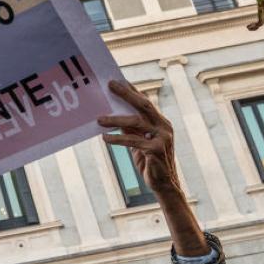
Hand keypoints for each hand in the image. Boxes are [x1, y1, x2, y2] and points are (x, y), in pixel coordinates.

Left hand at [98, 79, 182, 197]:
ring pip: (137, 122)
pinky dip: (118, 139)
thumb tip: (112, 115)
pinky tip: (104, 138)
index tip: (117, 79)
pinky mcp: (157, 150)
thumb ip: (131, 129)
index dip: (132, 90)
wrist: (164, 183)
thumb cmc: (149, 160)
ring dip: (116, 119)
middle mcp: (164, 126)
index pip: (145, 101)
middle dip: (126, 94)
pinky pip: (134, 141)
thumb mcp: (139, 141)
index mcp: (160, 122)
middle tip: (110, 85)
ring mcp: (162, 137)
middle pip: (144, 105)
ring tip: (99, 119)